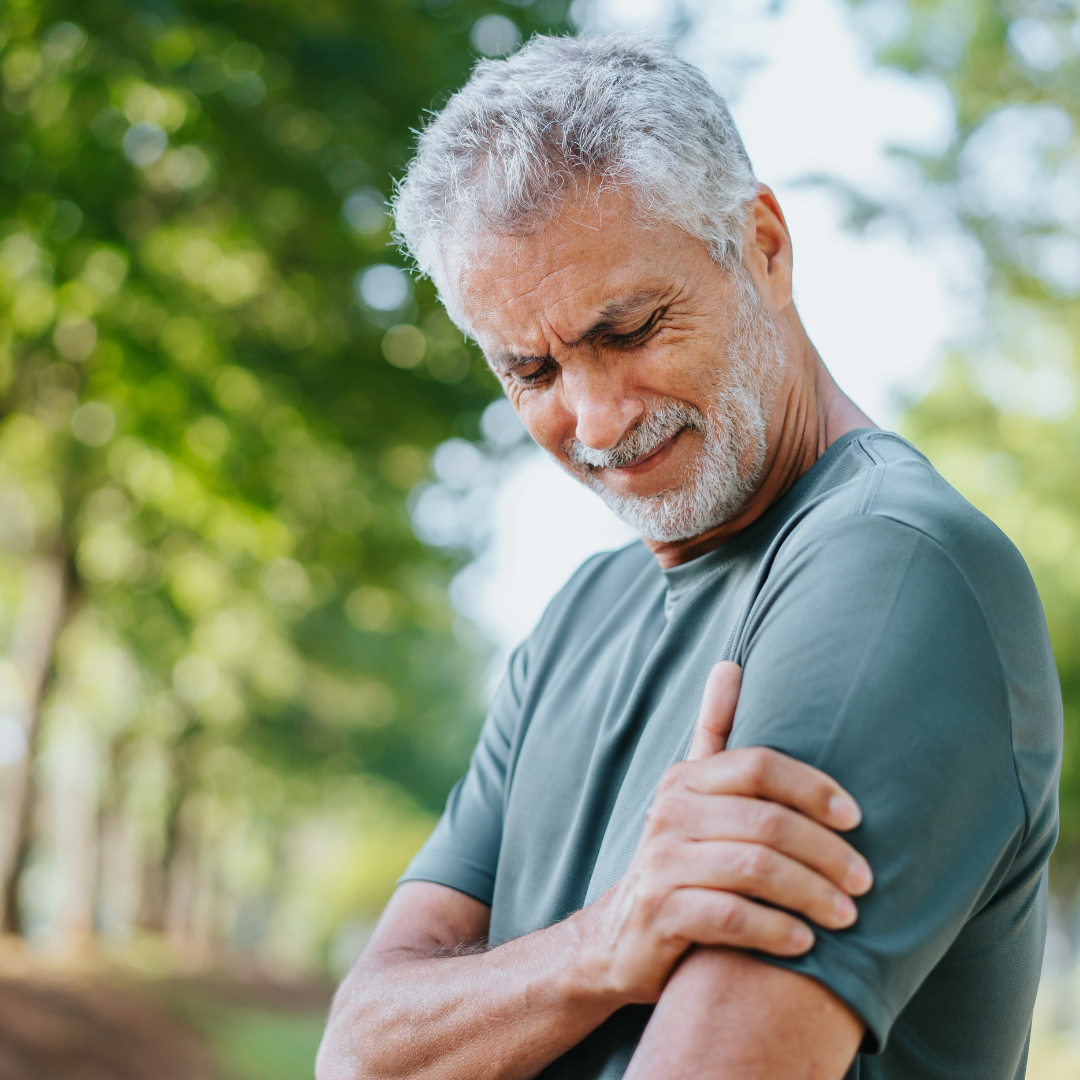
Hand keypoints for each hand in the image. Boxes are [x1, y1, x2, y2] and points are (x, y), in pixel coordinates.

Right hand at [580, 662, 871, 1004]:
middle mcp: (670, 814)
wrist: (622, 936)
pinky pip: (731, 917)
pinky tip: (805, 941)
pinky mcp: (661, 914)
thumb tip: (729, 665)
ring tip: (846, 916)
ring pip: (754, 869)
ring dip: (811, 894)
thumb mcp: (693, 792)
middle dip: (825, 853)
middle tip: (864, 881)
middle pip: (766, 822)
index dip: (813, 788)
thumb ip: (714, 732)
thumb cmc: (681, 856)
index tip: (856, 818)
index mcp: (686, 780)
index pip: (759, 766)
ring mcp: (662, 863)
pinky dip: (776, 929)